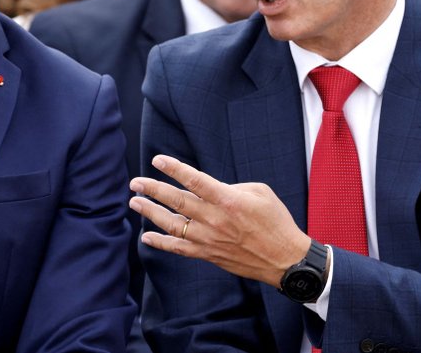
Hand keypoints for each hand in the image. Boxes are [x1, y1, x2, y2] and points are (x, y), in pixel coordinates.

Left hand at [130, 154, 310, 286]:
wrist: (285, 259)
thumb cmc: (276, 222)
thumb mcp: (260, 193)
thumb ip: (232, 187)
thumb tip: (211, 189)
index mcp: (228, 199)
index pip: (194, 180)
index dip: (174, 169)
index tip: (157, 160)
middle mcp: (214, 219)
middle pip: (176, 201)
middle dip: (152, 190)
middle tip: (135, 182)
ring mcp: (209, 239)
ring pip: (172, 225)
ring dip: (151, 213)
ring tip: (135, 203)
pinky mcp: (208, 254)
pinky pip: (179, 249)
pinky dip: (161, 243)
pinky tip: (147, 237)